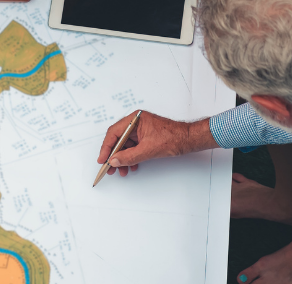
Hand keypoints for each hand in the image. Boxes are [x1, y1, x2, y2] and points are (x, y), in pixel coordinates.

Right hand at [96, 111, 214, 177]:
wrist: (189, 140)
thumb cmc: (173, 138)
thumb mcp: (148, 150)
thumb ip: (129, 156)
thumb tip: (114, 161)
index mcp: (135, 119)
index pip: (114, 132)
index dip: (106, 147)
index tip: (102, 159)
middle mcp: (136, 122)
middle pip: (118, 139)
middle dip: (114, 155)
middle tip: (109, 168)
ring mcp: (141, 130)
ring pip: (126, 145)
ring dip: (123, 159)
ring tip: (121, 171)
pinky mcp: (146, 137)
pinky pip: (133, 147)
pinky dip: (131, 157)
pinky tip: (131, 166)